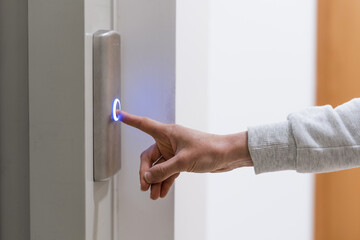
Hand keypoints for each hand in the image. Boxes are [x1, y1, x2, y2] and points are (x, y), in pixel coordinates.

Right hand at [119, 111, 252, 199]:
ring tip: (153, 195)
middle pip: (149, 156)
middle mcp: (170, 141)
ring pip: (159, 167)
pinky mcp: (182, 161)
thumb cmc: (209, 150)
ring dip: (155, 180)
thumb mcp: (183, 161)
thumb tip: (147, 177)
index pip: (144, 124)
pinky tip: (162, 192)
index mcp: (168, 133)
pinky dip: (165, 182)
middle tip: (145, 186)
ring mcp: (175, 152)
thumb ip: (163, 170)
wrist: (227, 155)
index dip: (131, 120)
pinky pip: (168, 172)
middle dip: (146, 172)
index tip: (118, 114)